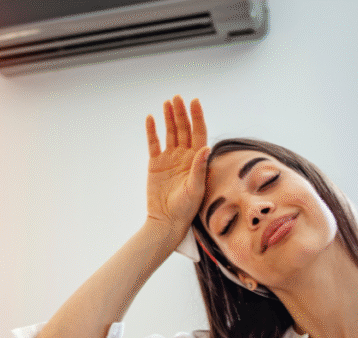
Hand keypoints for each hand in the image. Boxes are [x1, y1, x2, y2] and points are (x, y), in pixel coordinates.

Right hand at [145, 95, 209, 231]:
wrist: (166, 220)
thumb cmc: (186, 208)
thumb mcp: (195, 189)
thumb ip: (199, 168)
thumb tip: (206, 147)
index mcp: (197, 160)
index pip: (198, 133)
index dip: (197, 116)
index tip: (194, 101)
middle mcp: (184, 156)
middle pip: (184, 129)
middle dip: (181, 113)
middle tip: (177, 98)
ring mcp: (169, 158)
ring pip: (170, 132)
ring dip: (169, 117)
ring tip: (167, 102)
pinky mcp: (155, 163)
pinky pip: (154, 143)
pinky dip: (152, 131)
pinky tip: (151, 118)